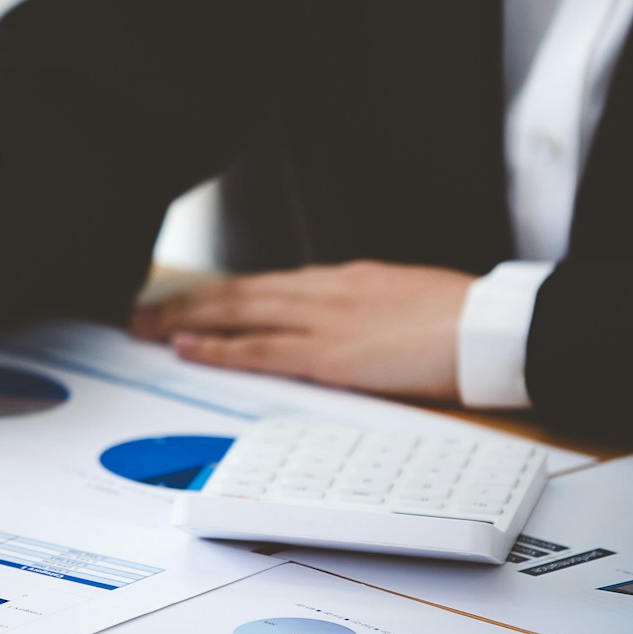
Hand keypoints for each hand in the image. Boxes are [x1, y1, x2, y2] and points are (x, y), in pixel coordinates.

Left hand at [132, 261, 474, 400]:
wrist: (493, 326)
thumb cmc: (460, 318)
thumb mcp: (400, 300)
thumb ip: (360, 309)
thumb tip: (339, 322)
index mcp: (340, 280)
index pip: (263, 284)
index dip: (217, 294)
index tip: (184, 301)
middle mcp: (322, 291)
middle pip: (236, 292)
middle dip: (184, 303)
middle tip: (140, 314)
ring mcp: (322, 319)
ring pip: (237, 312)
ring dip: (185, 320)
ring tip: (145, 328)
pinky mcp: (330, 353)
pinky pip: (261, 349)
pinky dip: (220, 348)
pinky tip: (187, 347)